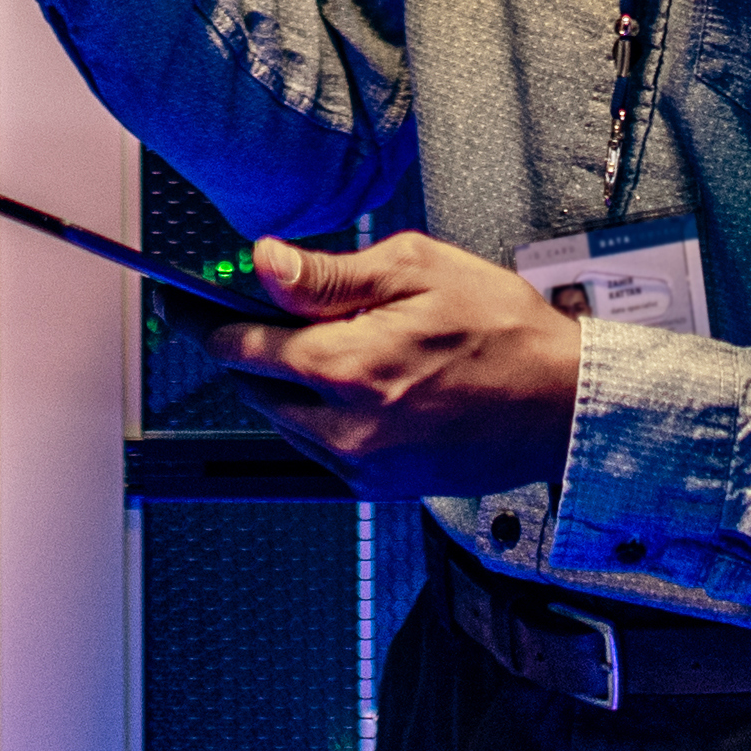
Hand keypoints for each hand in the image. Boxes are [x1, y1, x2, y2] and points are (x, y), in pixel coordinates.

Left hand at [201, 233, 581, 501]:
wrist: (565, 403)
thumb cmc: (506, 330)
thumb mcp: (417, 271)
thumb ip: (329, 275)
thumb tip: (265, 263)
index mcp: (347, 368)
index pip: (240, 347)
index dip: (207, 320)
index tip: (185, 307)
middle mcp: (346, 428)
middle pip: (254, 387)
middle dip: (254, 349)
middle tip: (277, 315)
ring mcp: (362, 464)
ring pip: (283, 421)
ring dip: (288, 384)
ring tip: (341, 345)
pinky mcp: (380, 486)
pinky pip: (319, 448)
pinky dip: (321, 415)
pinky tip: (362, 384)